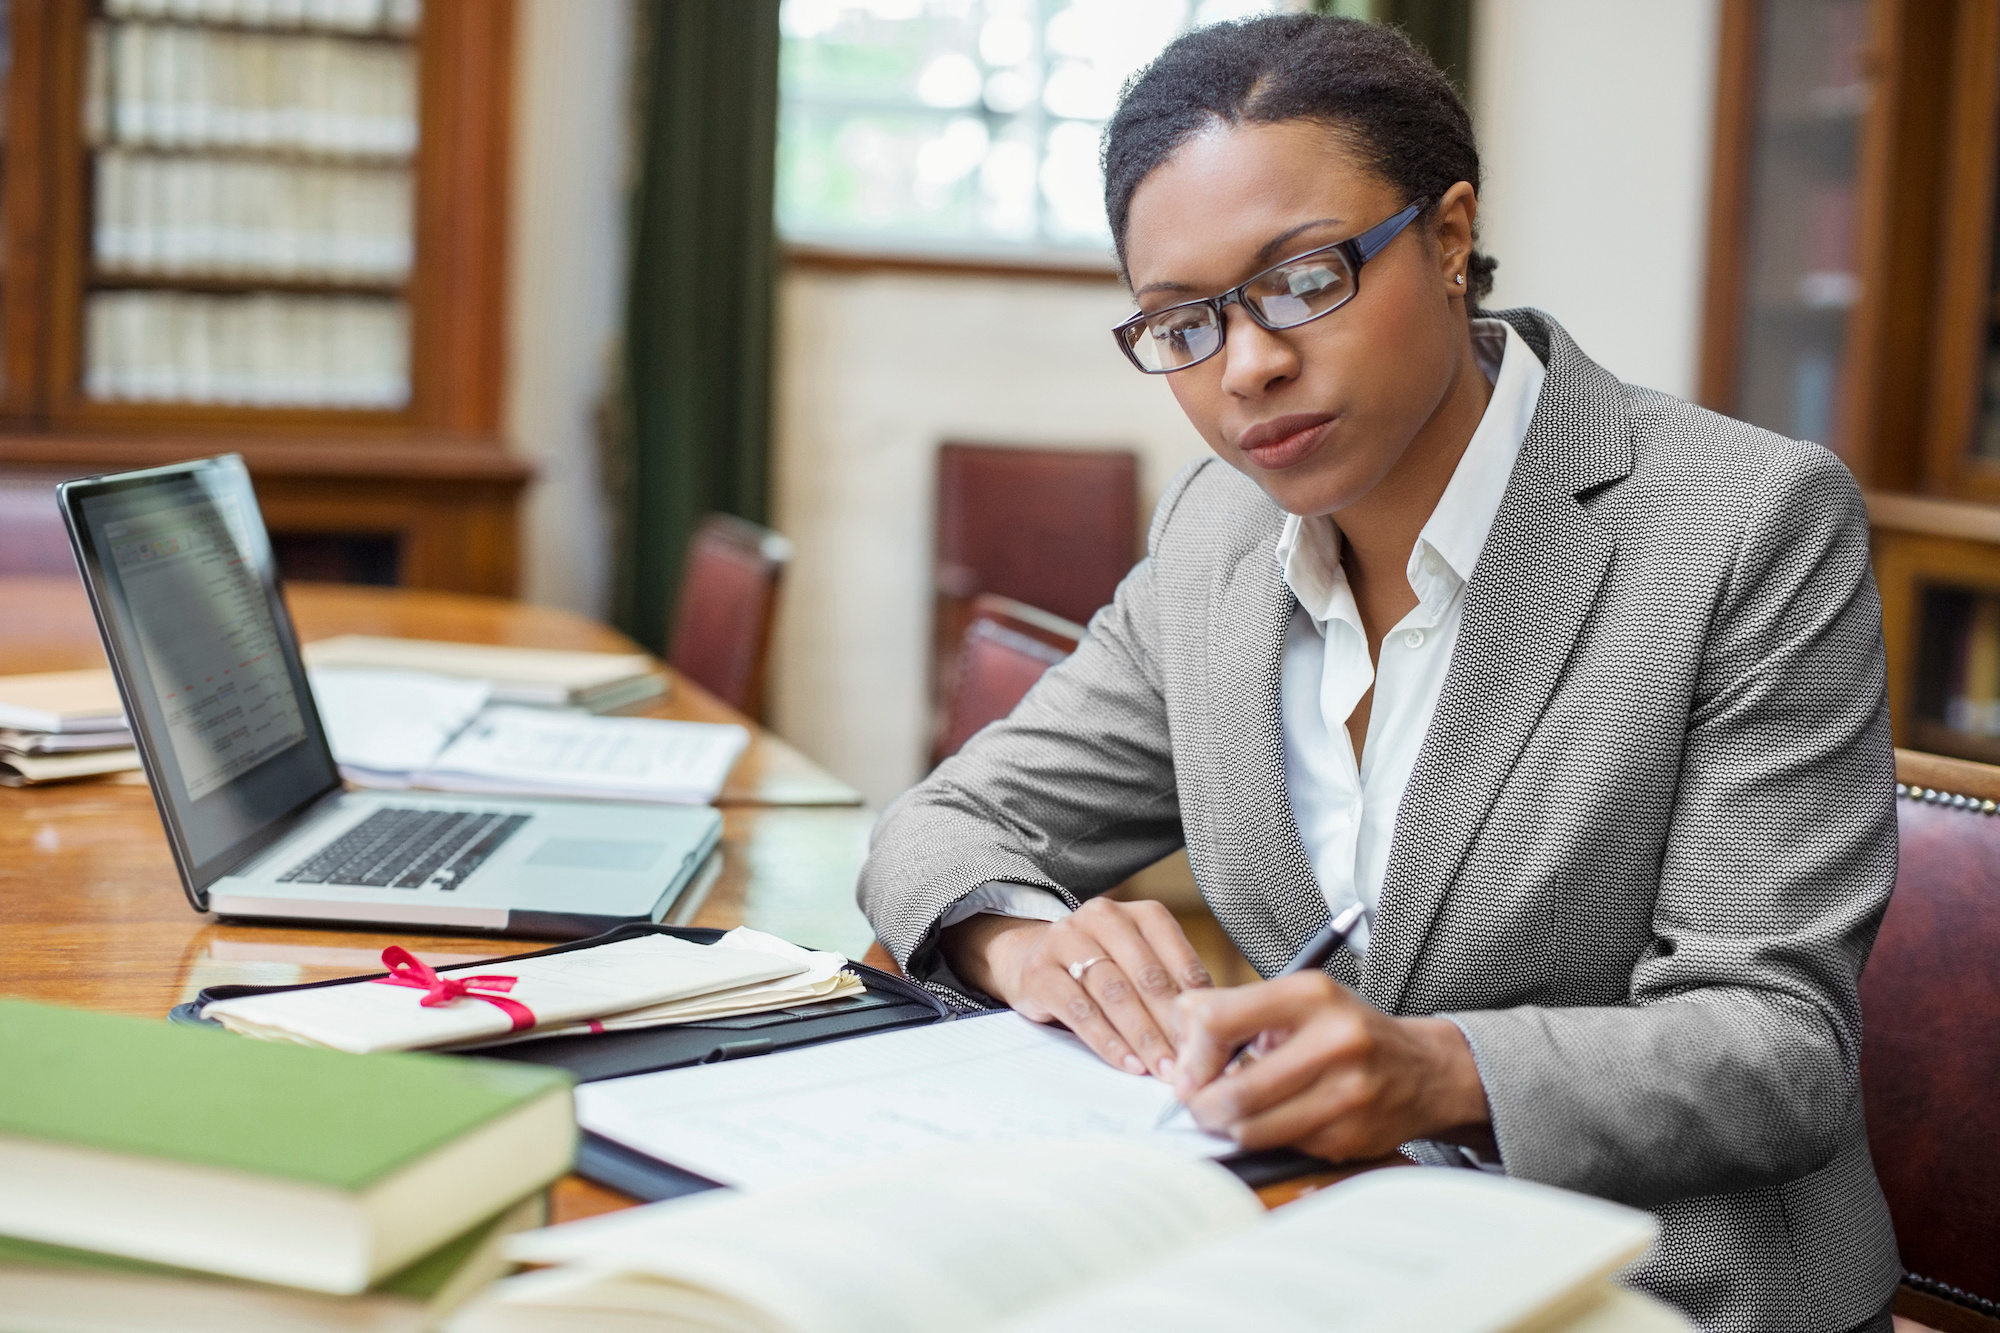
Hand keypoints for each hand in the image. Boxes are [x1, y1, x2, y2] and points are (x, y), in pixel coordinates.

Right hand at [940, 897, 1212, 1077]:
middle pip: (1147, 976)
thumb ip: (1172, 989)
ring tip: (1163, 1069)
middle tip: (1193, 1064)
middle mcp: (1104, 918)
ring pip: (1114, 992)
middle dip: (1173, 1026)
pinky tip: (1128, 1063)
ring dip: (1143, 1036)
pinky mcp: (1040, 971)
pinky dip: (1108, 1041)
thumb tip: (1216, 1033)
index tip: (1215, 1042)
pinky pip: (1080, 1010)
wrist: (1027, 958)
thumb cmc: (1099, 969)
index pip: (1178, 958)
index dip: (1198, 1004)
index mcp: (1140, 914)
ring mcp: (1067, 940)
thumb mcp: (1138, 966)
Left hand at [1169, 972, 1491, 1161]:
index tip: (1189, 1066)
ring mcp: (1346, 1094)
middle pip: (1232, 1091)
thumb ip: (1234, 1010)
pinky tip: (1276, 1118)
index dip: (1192, 1052)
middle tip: (1197, 1102)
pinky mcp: (1349, 1136)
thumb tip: (1176, 1035)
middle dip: (1201, 1104)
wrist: (1423, 1071)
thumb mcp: (1298, 999)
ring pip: (1251, 1129)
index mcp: (1311, 994)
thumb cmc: (1345, 1030)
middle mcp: (1334, 1041)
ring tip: (1230, 1112)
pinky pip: (1281, 1146)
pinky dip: (1267, 1137)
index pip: (1217, 1020)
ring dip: (1229, 1126)